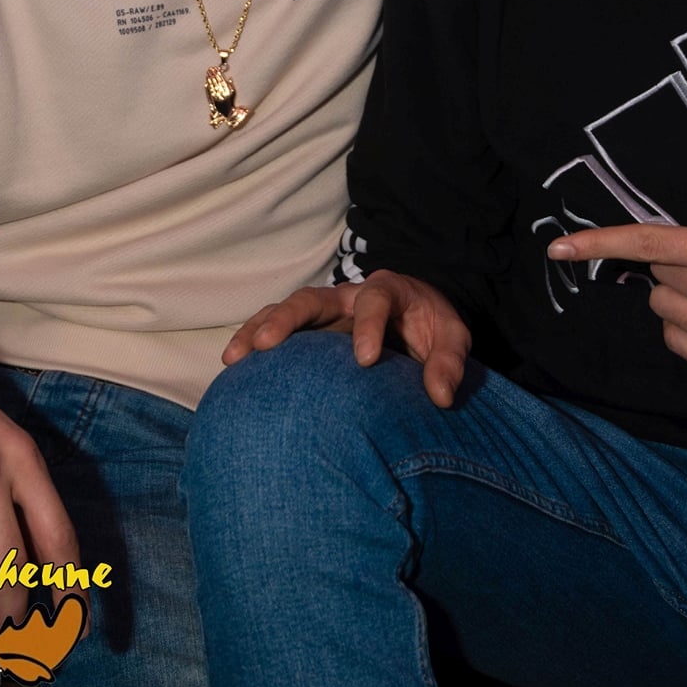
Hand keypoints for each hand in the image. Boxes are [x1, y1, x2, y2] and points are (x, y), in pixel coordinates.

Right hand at [221, 271, 470, 406]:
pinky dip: (254, 344)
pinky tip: (234, 369)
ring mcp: (325, 314)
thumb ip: (449, 362)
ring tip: (234, 358)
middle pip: (312, 298)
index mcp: (387, 289)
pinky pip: (277, 332)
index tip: (365, 361)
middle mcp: (348, 297)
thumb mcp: (452, 338)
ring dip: (258, 331)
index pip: (374, 300)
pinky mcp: (311, 333)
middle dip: (287, 319)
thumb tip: (440, 397)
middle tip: (267, 345)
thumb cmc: (433, 329)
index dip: (368, 327)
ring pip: (285, 312)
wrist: (420, 323)